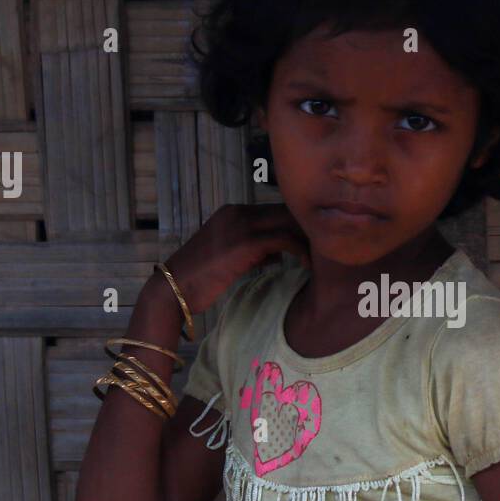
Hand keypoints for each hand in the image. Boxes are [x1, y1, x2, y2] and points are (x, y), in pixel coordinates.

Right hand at [163, 204, 310, 315]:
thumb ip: (254, 251)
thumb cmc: (200, 279)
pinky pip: (284, 239)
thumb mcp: (229, 258)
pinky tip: (307, 265)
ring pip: (288, 222)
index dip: (297, 225)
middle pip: (285, 211)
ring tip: (322, 256)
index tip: (314, 242)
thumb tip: (277, 254)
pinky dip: (299, 250)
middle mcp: (237, 212)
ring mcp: (240, 225)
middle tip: (326, 247)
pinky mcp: (244, 242)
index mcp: (233, 213)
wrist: (173, 289)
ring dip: (307, 238)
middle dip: (307, 228)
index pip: (276, 211)